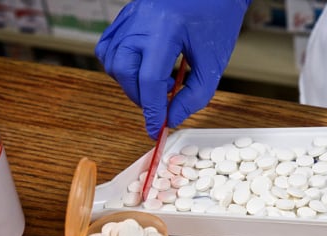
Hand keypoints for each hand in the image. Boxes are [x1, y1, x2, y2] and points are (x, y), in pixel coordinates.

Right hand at [95, 0, 249, 138]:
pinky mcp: (126, 15)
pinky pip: (109, 46)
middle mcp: (140, 21)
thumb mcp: (213, 64)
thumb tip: (173, 118)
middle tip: (162, 105)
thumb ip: (195, 96)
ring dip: (130, 82)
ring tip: (158, 83)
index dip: (153, 110)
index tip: (157, 130)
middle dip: (141, 97)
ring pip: (112, 60)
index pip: (149, 80)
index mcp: (165, 29)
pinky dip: (121, 65)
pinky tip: (143, 70)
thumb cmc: (217, 20)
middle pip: (124, 71)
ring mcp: (130, 16)